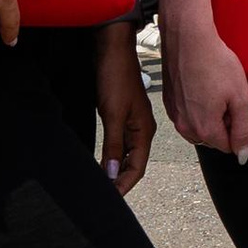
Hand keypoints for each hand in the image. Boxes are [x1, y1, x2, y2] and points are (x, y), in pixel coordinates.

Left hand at [95, 29, 154, 192]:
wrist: (112, 48)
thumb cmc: (115, 77)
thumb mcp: (112, 114)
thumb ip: (114, 145)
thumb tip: (113, 175)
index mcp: (145, 131)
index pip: (138, 168)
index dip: (124, 186)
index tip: (110, 200)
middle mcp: (142, 129)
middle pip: (134, 164)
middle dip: (120, 181)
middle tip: (103, 196)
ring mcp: (132, 122)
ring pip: (126, 154)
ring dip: (116, 169)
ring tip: (102, 183)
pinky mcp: (122, 115)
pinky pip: (120, 143)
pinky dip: (112, 155)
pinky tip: (103, 160)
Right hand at [162, 16, 247, 161]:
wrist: (188, 39)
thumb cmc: (215, 63)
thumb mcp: (240, 98)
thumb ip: (243, 130)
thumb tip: (242, 156)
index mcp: (205, 129)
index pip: (229, 146)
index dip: (242, 130)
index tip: (246, 110)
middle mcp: (186, 127)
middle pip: (213, 138)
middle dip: (227, 124)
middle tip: (234, 99)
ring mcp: (175, 114)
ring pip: (199, 127)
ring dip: (212, 116)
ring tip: (219, 93)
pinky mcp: (168, 102)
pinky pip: (187, 114)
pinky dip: (198, 107)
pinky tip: (204, 87)